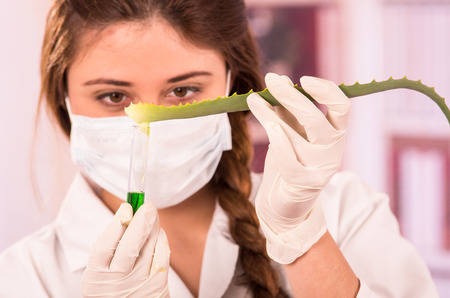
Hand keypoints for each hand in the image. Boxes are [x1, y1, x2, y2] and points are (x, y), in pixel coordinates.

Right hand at [82, 202, 169, 296]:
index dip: (117, 223)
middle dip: (141, 222)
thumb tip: (127, 213)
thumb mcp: (101, 271)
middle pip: (130, 246)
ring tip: (151, 216)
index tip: (126, 207)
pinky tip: (158, 233)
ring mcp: (138, 284)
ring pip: (149, 248)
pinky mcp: (157, 286)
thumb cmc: (112, 286)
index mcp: (96, 277)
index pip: (104, 245)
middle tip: (147, 206)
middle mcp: (117, 282)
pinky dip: (161, 241)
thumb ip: (110, 247)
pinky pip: (162, 257)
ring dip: (152, 228)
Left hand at [247, 73, 350, 263]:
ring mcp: (319, 169)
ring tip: (253, 98)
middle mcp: (332, 151)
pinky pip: (289, 158)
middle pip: (316, 119)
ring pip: (296, 135)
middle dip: (292, 97)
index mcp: (335, 135)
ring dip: (272, 113)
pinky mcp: (303, 183)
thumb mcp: (293, 133)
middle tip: (271, 80)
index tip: (303, 79)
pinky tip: (267, 124)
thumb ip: (288, 110)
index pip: (342, 108)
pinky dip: (278, 139)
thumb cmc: (290, 162)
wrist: (286, 204)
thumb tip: (279, 80)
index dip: (326, 90)